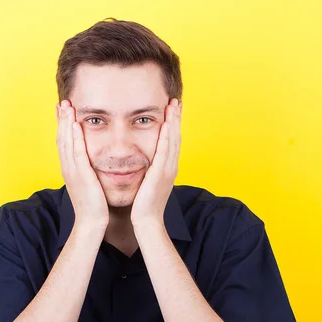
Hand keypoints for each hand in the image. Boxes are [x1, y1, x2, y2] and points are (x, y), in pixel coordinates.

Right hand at [56, 99, 108, 227]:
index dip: (62, 126)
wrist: (92, 223)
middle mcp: (68, 168)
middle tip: (62, 102)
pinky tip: (75, 124)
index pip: (63, 143)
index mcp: (69, 169)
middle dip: (61, 119)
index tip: (62, 111)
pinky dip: (74, 137)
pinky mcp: (81, 175)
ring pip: (66, 142)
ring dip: (65, 122)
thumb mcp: (88, 184)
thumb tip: (91, 163)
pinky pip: (77, 152)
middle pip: (61, 138)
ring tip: (67, 106)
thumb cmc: (93, 206)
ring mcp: (73, 171)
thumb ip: (88, 172)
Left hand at [130, 98, 181, 224]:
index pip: (172, 141)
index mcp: (167, 168)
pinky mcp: (161, 174)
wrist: (146, 221)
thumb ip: (148, 170)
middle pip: (176, 137)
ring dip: (174, 122)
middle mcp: (171, 166)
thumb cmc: (144, 204)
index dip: (173, 124)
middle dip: (177, 118)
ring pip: (173, 140)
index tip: (172, 109)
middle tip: (177, 100)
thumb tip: (144, 162)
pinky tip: (166, 124)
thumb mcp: (148, 182)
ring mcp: (168, 170)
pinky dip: (167, 137)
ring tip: (174, 105)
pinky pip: (164, 151)